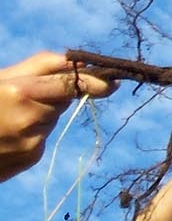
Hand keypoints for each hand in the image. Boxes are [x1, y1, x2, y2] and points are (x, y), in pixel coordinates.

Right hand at [0, 52, 116, 181]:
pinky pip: (42, 138)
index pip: (73, 84)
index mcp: (21, 93)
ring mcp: (31, 143)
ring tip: (8, 116)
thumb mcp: (2, 77)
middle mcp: (30, 120)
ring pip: (52, 120)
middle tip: (23, 96)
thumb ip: (41, 65)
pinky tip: (6, 134)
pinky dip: (31, 133)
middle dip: (53, 96)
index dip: (95, 82)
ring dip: (40, 115)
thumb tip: (79, 62)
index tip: (112, 82)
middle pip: (63, 101)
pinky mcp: (30, 158)